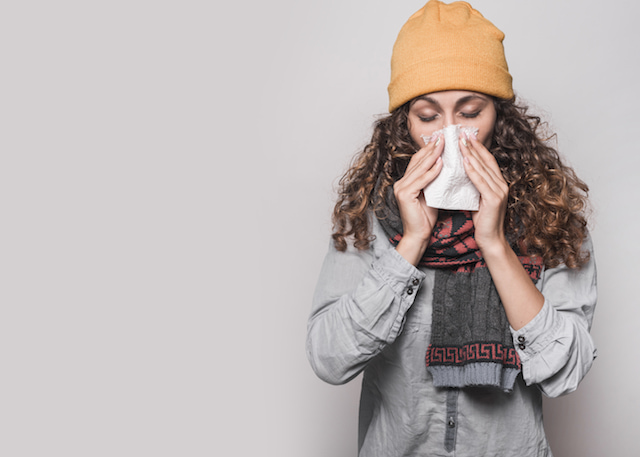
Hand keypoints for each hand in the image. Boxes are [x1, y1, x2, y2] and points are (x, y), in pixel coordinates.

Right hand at [393, 135, 443, 264]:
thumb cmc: (426, 218)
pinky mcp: (405, 195)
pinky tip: (441, 163)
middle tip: (444, 136)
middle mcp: (401, 182)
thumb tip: (446, 166)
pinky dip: (432, 171)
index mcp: (406, 181)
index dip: (429, 149)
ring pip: (420, 168)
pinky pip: (421, 180)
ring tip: (444, 144)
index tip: (442, 138)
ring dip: (433, 155)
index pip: (418, 160)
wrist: (419, 236)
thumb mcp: (431, 194)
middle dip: (432, 148)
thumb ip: (434, 180)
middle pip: (418, 161)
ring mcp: (401, 188)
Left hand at [459, 132, 508, 251]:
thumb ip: (473, 186)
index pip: (487, 160)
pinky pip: (480, 181)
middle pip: (485, 160)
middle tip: (461, 133)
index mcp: (498, 183)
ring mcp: (499, 191)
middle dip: (473, 146)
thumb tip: (461, 173)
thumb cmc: (482, 222)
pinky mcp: (494, 199)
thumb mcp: (477, 199)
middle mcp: (501, 184)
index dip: (477, 147)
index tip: (466, 136)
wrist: (490, 240)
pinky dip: (472, 170)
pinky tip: (464, 161)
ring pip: (483, 168)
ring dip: (470, 154)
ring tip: (460, 142)